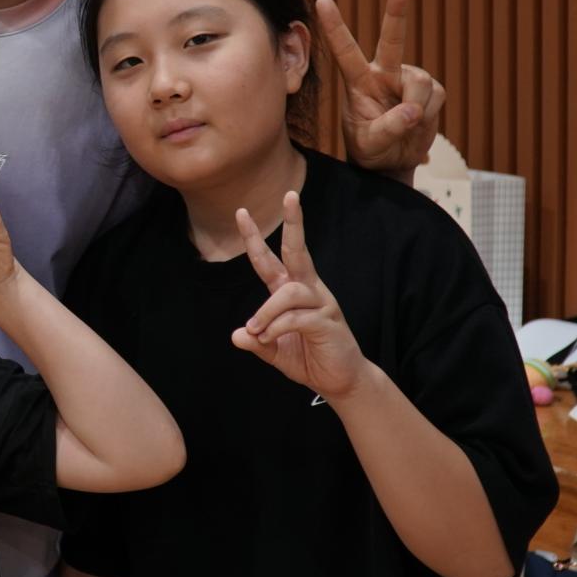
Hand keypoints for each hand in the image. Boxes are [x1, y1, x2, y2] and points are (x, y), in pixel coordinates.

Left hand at [231, 192, 373, 401]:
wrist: (339, 382)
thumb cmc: (309, 359)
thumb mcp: (274, 351)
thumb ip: (256, 342)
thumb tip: (236, 335)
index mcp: (290, 292)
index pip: (270, 259)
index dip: (254, 238)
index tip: (241, 212)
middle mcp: (307, 290)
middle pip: (297, 250)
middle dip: (293, 223)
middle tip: (289, 194)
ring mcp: (320, 303)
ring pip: (288, 291)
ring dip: (266, 310)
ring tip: (257, 330)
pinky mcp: (328, 321)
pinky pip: (298, 316)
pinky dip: (278, 326)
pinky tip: (268, 338)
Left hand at [317, 0, 444, 177]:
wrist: (392, 161)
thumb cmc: (372, 150)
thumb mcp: (370, 144)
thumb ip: (388, 128)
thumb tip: (412, 111)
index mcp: (358, 82)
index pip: (344, 51)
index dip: (334, 26)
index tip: (322, 0)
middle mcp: (383, 73)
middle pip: (391, 40)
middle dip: (397, 12)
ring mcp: (408, 78)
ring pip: (420, 83)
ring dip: (417, 108)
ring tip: (405, 125)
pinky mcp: (430, 88)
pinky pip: (436, 96)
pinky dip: (430, 113)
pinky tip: (419, 121)